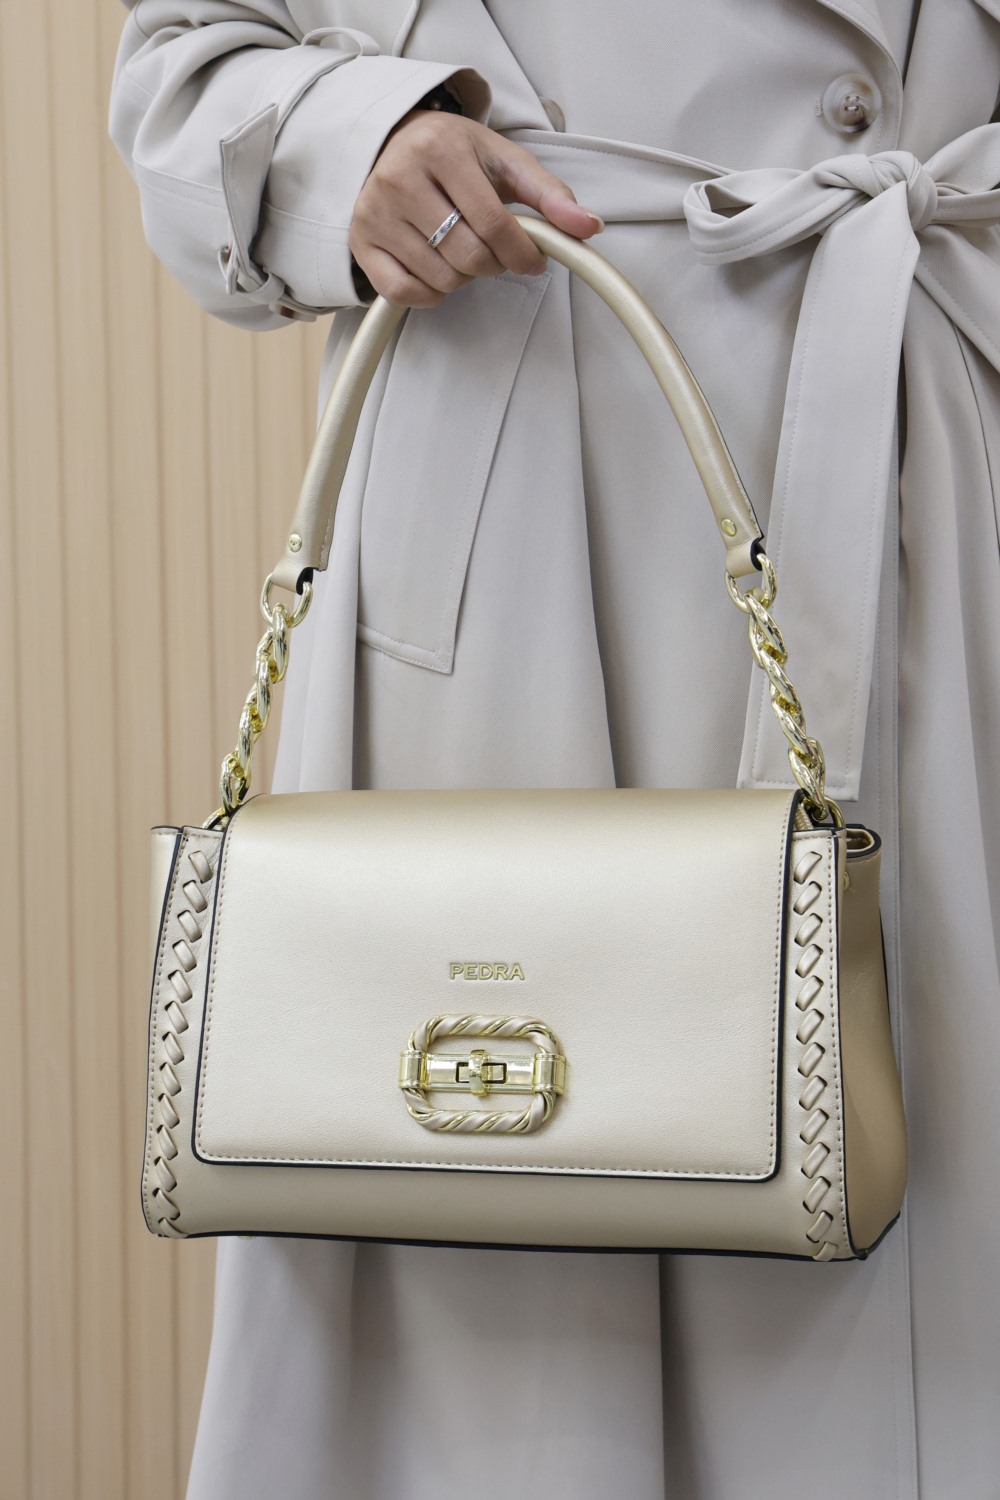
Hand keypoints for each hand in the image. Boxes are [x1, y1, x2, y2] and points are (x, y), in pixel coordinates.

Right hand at [348, 108, 603, 306]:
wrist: (391, 143)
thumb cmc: (453, 155)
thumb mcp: (504, 162)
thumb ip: (549, 195)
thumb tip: (588, 228)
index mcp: (441, 149)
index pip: (495, 224)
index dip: (523, 254)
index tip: (533, 260)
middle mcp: (400, 177)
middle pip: (468, 257)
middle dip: (493, 264)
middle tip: (492, 249)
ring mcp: (375, 212)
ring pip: (441, 279)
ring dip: (463, 277)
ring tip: (460, 248)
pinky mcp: (360, 242)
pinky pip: (404, 293)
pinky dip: (430, 293)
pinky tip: (436, 268)